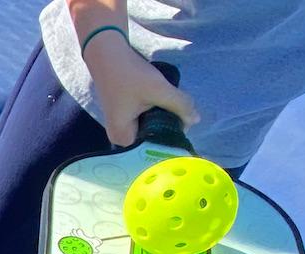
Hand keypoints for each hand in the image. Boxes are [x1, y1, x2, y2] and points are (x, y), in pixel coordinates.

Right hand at [85, 34, 199, 146]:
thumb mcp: (159, 89)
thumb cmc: (129, 74)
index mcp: (123, 138)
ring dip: (165, 119)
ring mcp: (122, 127)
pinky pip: (147, 120)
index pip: (154, 149)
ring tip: (172, 106)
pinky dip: (157, 113)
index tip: (187, 129)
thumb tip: (196, 120)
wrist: (107, 54)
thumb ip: (180, 106)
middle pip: (153, 139)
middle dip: (170, 127)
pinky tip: (162, 103)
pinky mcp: (125, 116)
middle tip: (182, 113)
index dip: (172, 140)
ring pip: (152, 128)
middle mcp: (120, 138)